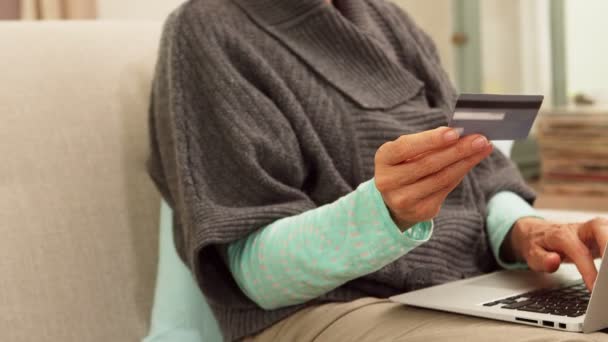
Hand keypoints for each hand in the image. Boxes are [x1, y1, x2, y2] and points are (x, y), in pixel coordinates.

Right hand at [374, 126, 492, 230]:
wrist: (396, 197)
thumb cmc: (405, 164)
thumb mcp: (408, 150)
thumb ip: (428, 143)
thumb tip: (460, 134)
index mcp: (383, 159)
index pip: (405, 147)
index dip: (430, 140)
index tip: (455, 132)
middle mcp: (388, 181)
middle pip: (428, 164)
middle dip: (457, 150)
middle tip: (480, 139)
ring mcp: (403, 199)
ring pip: (441, 178)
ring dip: (465, 161)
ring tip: (482, 148)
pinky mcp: (420, 211)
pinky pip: (446, 189)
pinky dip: (461, 173)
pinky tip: (471, 161)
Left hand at [504, 217, 607, 290]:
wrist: (539, 231)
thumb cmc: (538, 243)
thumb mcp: (532, 254)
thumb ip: (542, 259)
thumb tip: (553, 261)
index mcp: (562, 234)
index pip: (579, 251)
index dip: (589, 270)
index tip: (595, 288)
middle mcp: (581, 228)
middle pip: (601, 230)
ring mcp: (594, 229)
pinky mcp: (603, 234)